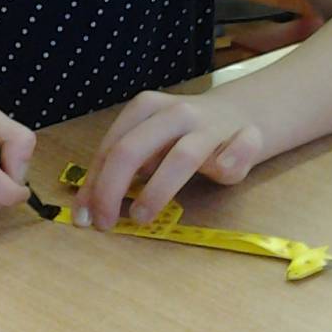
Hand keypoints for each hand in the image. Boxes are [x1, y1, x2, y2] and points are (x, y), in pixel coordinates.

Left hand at [73, 89, 263, 230]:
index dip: (94, 183)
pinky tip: (222, 171)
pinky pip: (238, 152)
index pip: (111, 147)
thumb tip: (90, 204)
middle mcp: (175, 112)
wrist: (242, 111)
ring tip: (140, 216)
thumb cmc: (186, 135)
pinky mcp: (247, 137)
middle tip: (104, 223)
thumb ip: (126, 165)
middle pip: (134, 149)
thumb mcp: (152, 142)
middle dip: (111, 189)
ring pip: (181, 157)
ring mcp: (211, 125)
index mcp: (146, 109)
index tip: (84, 215)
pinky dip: (231, 160)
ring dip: (157, 190)